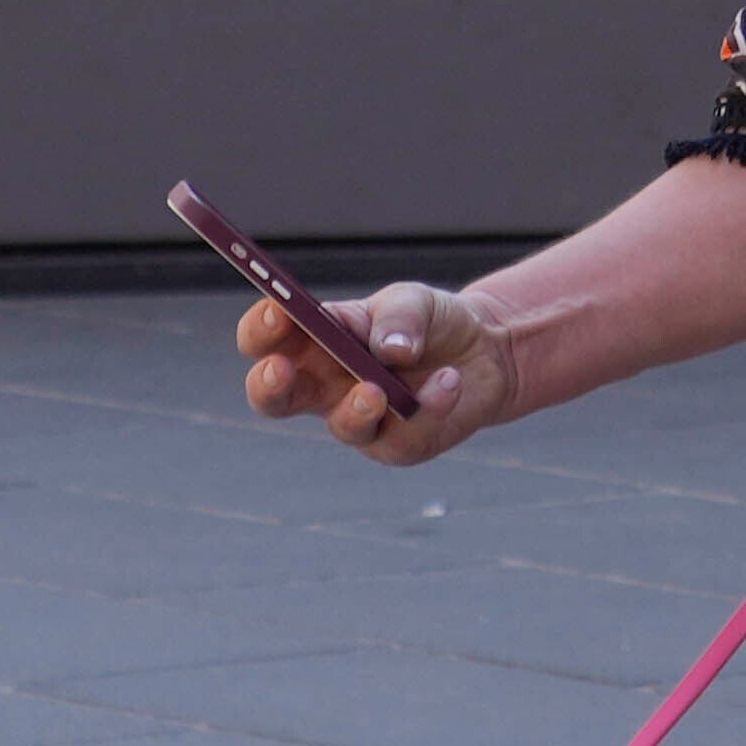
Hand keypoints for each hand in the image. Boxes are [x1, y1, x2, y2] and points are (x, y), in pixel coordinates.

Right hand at [240, 277, 511, 468]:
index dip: (261, 329)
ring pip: (340, 427)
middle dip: (268, 385)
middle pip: (273, 397)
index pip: (266, 339)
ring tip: (379, 389)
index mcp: (315, 341)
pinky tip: (450, 381)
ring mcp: (361, 419)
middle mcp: (327, 385)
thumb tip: (387, 350)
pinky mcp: (399, 445)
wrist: (485, 351)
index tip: (277, 310)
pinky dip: (429, 407)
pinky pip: (404, 438)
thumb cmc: (430, 321)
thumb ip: (398, 316)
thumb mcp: (414, 300)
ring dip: (356, 408)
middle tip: (282, 370)